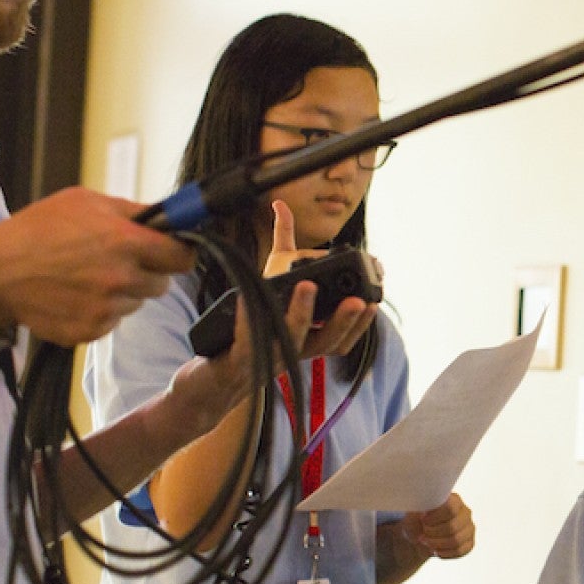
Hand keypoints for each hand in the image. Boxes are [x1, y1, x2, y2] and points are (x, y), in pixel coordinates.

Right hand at [0, 188, 193, 344]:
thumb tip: (169, 216)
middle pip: (163, 283)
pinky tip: (76, 295)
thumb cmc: (38, 229)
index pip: (183, 257)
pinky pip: (113, 321)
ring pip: (137, 302)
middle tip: (119, 262)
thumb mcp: (85, 202)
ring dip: (123, 292)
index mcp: (126, 241)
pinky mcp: (93, 330)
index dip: (178, 253)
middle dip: (148, 273)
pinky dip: (101, 311)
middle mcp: (122, 277)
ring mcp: (108, 308)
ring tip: (88, 277)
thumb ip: (132, 211)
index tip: (171, 252)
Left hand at [153, 202, 377, 437]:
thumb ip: (281, 246)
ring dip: (302, 314)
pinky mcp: (238, 361)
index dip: (360, 318)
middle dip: (348, 320)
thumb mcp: (266, 282)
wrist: (208, 378)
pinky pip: (246, 342)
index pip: (342, 334)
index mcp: (306, 337)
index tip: (375, 293)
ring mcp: (266, 357)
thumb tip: (281, 204)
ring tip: (307, 287)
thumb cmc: (243, 330)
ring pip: (292, 342)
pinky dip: (248, 321)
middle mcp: (292, 352)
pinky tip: (249, 301)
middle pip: (329, 342)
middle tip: (363, 300)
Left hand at [400, 492, 475, 558]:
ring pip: (456, 541)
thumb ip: (421, 505)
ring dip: (436, 544)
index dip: (435, 517)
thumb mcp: (415, 510)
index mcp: (454, 499)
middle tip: (423, 533)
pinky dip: (444, 553)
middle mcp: (465, 512)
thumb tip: (426, 511)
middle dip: (433, 533)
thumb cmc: (416, 520)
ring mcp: (469, 528)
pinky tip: (435, 549)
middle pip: (452, 527)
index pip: (450, 508)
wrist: (419, 535)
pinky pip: (459, 551)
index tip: (423, 520)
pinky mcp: (469, 543)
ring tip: (426, 542)